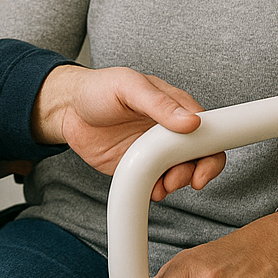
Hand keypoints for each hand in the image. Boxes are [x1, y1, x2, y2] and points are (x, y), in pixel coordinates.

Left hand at [32, 65, 226, 200]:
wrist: (66, 111)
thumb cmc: (97, 89)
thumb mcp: (128, 86)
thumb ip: (159, 103)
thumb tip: (191, 122)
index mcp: (173, 106)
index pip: (206, 127)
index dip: (212, 148)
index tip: (204, 164)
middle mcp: (167, 130)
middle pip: (199, 155)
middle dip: (196, 171)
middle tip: (179, 180)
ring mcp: (154, 150)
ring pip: (180, 172)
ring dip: (177, 183)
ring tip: (162, 186)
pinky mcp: (139, 166)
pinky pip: (157, 183)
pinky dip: (159, 190)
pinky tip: (151, 190)